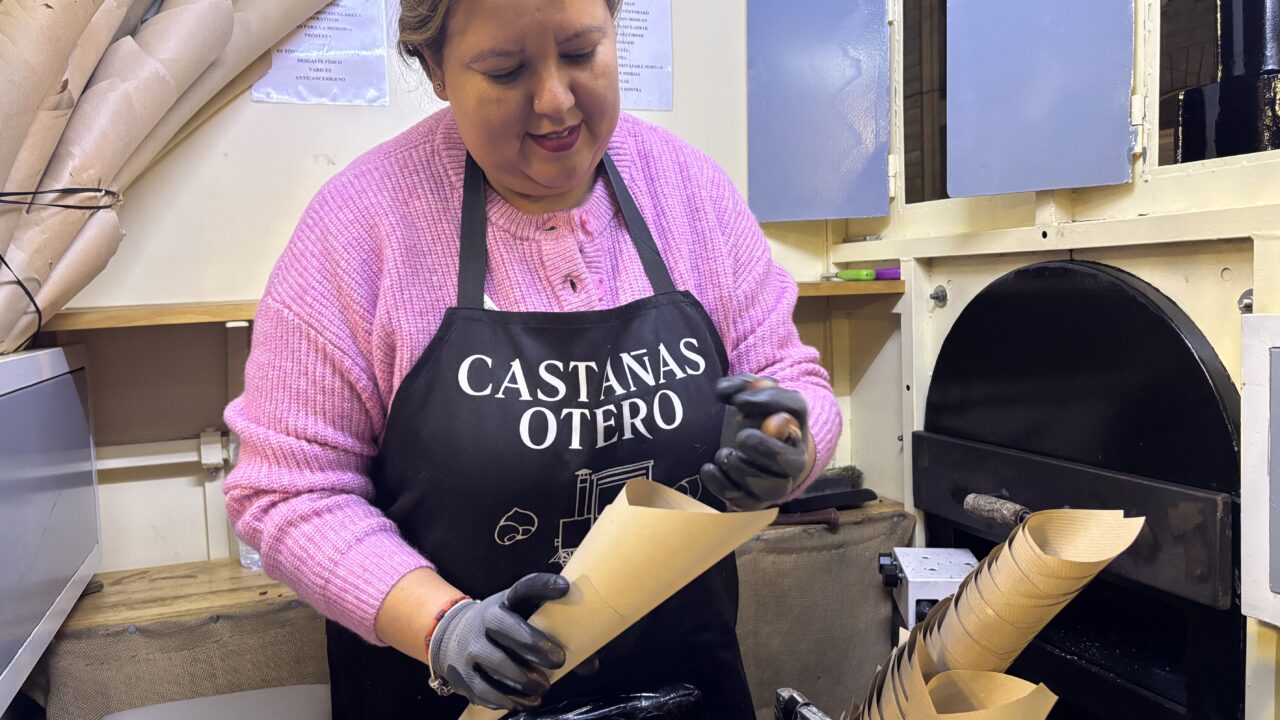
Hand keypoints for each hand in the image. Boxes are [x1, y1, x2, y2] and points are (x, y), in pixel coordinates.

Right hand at [429, 573, 568, 710]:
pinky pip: (486, 691)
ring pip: (496, 664)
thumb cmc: (502, 629)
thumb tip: (591, 665)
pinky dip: (509, 699)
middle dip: (534, 645)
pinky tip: (526, 701)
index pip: (523, 588)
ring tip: (543, 688)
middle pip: (506, 629)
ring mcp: (469, 649)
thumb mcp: (522, 619)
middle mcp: (483, 621)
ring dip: (524, 679)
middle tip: (559, 660)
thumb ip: (556, 634)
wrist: (452, 638)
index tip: (564, 588)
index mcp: (504, 602)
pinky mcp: (463, 676)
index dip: (543, 586)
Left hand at [699, 374, 810, 509]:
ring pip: (772, 488)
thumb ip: (740, 385)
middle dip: (765, 449)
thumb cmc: (751, 416)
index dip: (769, 402)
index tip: (739, 402)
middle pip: (793, 461)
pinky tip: (708, 468)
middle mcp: (793, 456)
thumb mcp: (749, 394)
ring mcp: (777, 483)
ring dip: (742, 469)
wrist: (748, 446)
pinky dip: (722, 485)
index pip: (794, 407)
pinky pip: (745, 502)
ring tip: (723, 453)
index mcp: (794, 422)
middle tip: (741, 437)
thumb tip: (725, 392)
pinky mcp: (756, 501)